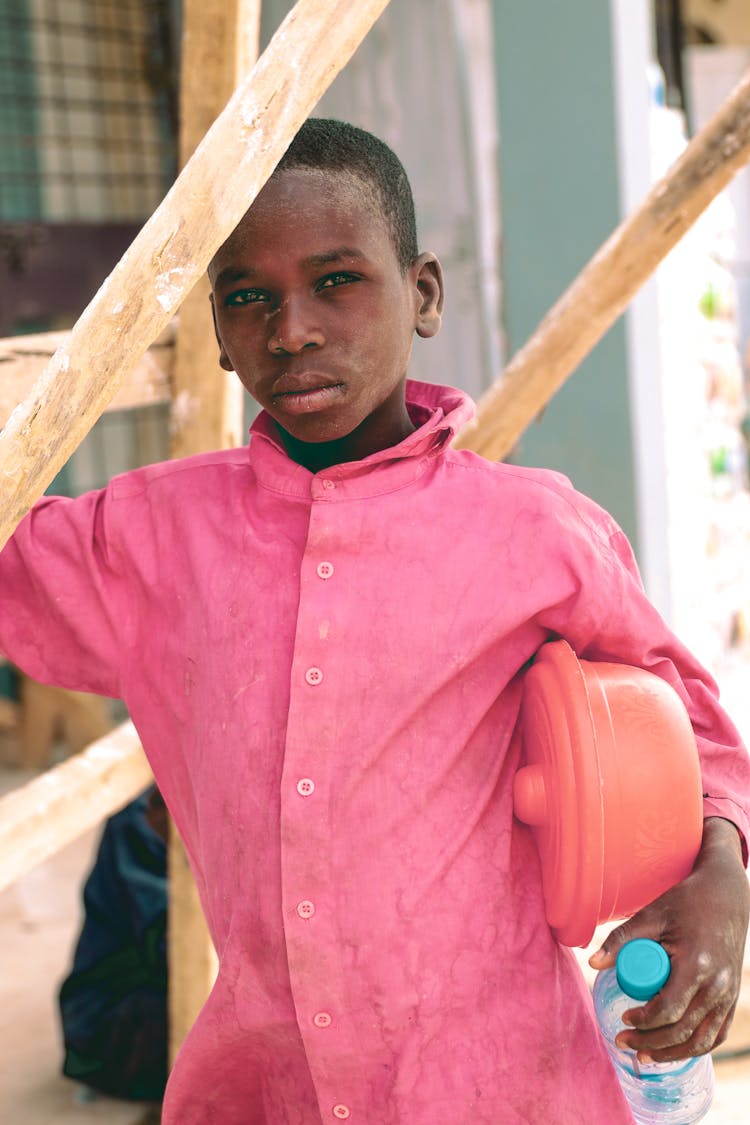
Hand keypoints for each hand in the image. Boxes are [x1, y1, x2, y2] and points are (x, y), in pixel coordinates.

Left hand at [588, 817, 748, 1062]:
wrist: (726, 895)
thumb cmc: (685, 902)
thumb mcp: (651, 915)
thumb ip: (621, 939)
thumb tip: (593, 963)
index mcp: (696, 964)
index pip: (669, 1009)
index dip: (644, 1022)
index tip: (623, 1019)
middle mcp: (717, 985)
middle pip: (684, 1030)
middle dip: (651, 1043)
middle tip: (623, 1042)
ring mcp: (729, 994)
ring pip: (703, 1040)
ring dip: (674, 1054)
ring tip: (645, 1057)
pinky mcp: (733, 996)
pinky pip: (717, 1033)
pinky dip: (697, 1047)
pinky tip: (675, 1050)